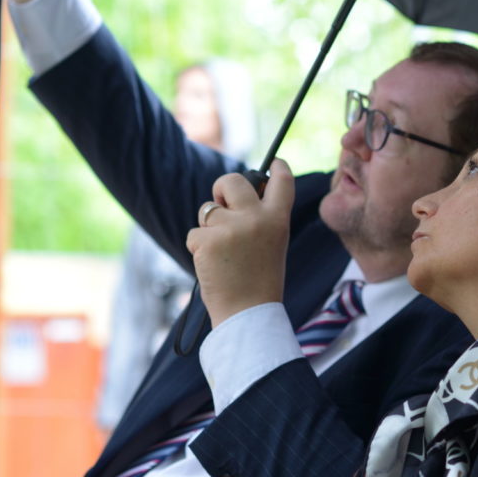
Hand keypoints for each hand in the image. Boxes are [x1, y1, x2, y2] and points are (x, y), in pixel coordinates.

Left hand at [186, 160, 294, 326]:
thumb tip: (235, 198)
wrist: (248, 313)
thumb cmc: (260, 282)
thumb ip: (261, 219)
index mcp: (278, 220)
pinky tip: (212, 265)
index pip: (282, 182)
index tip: (273, 163)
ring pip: (207, 209)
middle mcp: (256, 218)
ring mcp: (231, 228)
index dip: (277, 168)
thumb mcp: (272, 245)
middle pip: (232, 180)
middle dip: (221, 187)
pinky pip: (195, 233)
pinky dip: (198, 248)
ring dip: (208, 226)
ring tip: (221, 252)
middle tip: (220, 201)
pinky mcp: (208, 240)